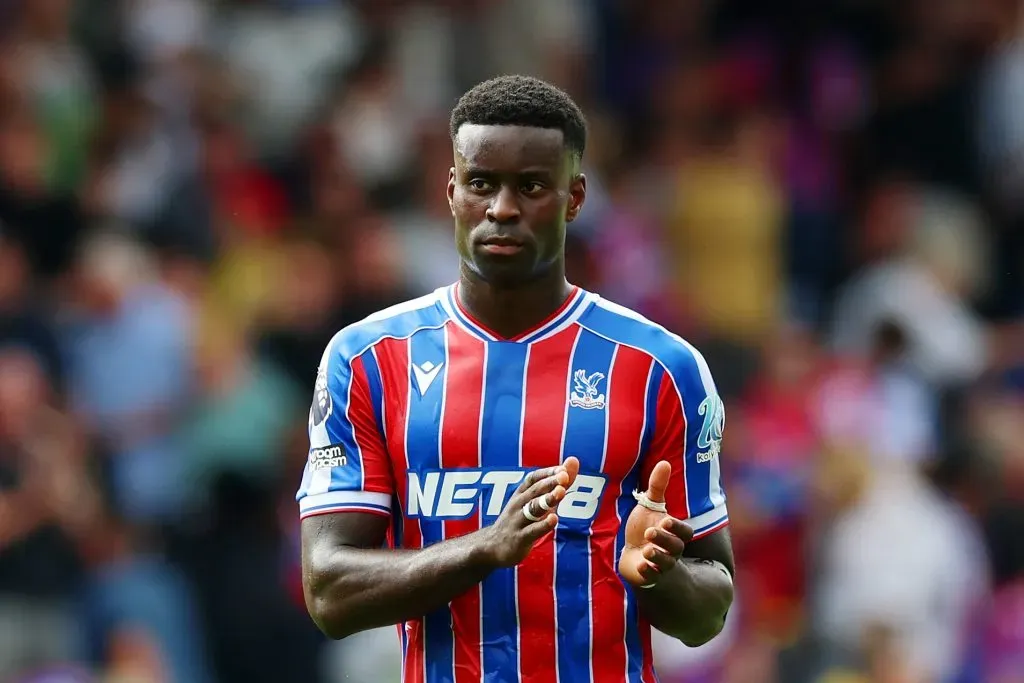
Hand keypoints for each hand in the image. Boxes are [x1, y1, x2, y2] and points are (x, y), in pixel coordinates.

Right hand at [478, 457, 579, 567]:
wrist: (493, 547)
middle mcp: (518, 504)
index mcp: (522, 494)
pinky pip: (532, 530)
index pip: (533, 478)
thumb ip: (557, 483)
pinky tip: (554, 519)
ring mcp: (518, 521)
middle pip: (535, 490)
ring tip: (561, 492)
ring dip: (548, 499)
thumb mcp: (536, 500)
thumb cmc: (520, 520)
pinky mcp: (520, 538)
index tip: (563, 469)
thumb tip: (574, 460)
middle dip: (550, 482)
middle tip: (564, 476)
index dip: (548, 473)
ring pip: (533, 508)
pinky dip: (543, 524)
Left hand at [618, 460, 692, 587]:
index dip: (676, 527)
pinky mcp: (648, 576)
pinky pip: (651, 577)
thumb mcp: (649, 506)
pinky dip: (647, 572)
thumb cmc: (643, 528)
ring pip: (666, 564)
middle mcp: (670, 550)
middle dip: (664, 539)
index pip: (684, 532)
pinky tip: (640, 565)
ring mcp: (660, 565)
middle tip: (650, 532)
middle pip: (676, 548)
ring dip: (657, 557)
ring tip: (646, 550)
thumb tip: (664, 462)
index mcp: (673, 533)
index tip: (665, 520)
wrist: (631, 553)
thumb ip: (657, 487)